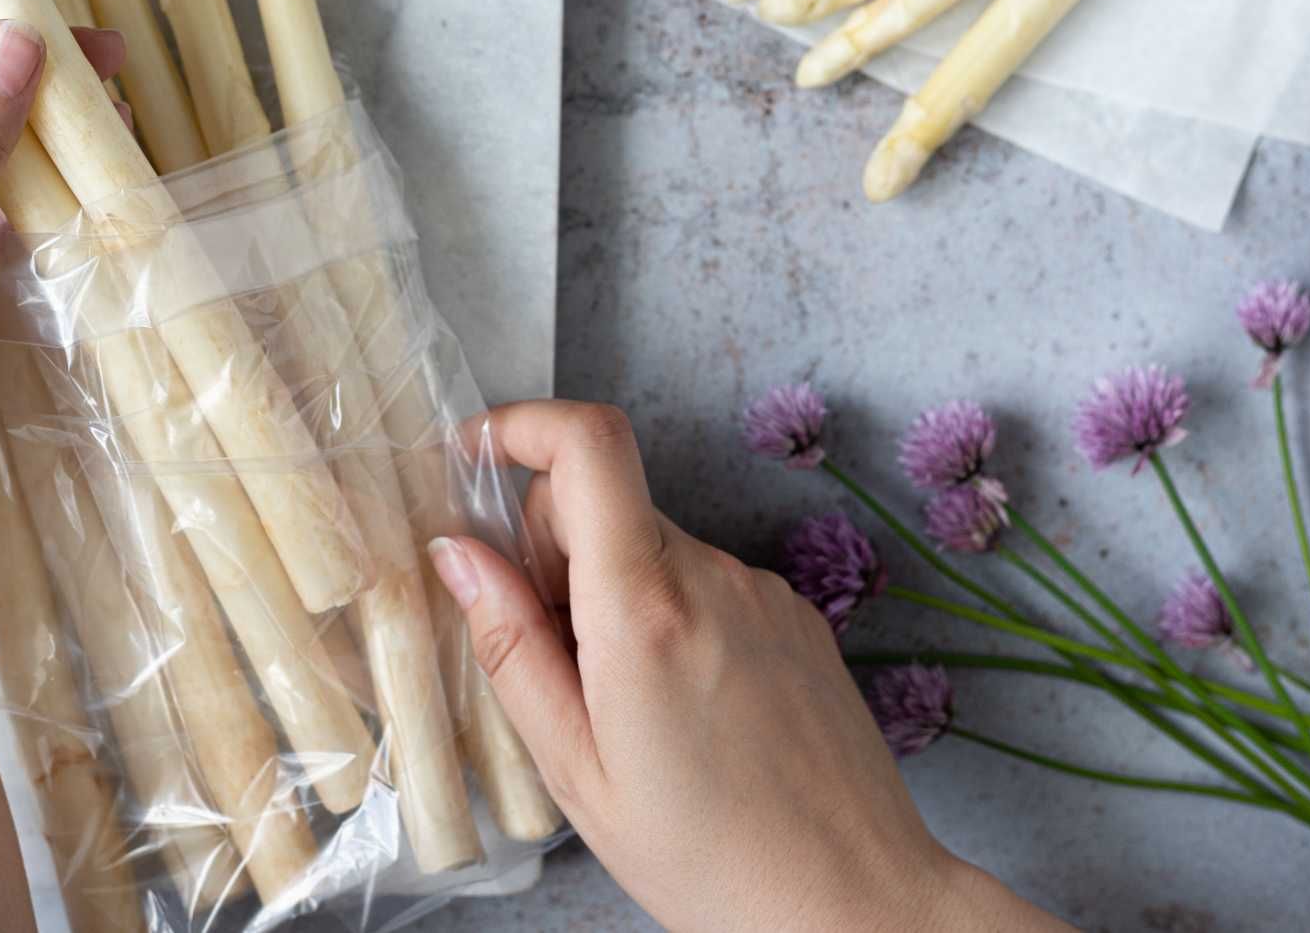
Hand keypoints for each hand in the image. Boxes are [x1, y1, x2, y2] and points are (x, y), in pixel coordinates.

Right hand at [428, 401, 1066, 932]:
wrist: (851, 899)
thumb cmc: (708, 857)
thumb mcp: (574, 766)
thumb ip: (510, 644)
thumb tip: (458, 553)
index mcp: (646, 610)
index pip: (588, 444)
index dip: (522, 425)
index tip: (477, 453)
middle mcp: (713, 577)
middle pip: (603, 502)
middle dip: (552, 553)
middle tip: (552, 659)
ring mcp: (762, 590)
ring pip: (650, 546)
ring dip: (612, 594)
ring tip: (626, 708)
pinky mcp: (794, 612)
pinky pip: (703, 581)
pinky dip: (668, 616)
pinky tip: (683, 709)